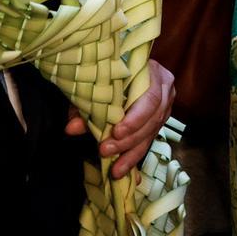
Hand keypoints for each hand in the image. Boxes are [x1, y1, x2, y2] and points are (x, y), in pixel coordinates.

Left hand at [65, 59, 175, 178]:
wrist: (125, 68)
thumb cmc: (111, 74)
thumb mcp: (97, 85)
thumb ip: (86, 106)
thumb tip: (71, 129)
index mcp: (154, 74)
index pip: (151, 98)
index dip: (135, 118)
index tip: (115, 132)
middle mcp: (165, 89)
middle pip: (152, 119)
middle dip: (129, 140)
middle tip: (106, 151)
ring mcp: (166, 105)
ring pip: (153, 132)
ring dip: (132, 153)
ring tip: (116, 169)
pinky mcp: (160, 120)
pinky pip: (150, 139)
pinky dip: (135, 155)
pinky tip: (124, 168)